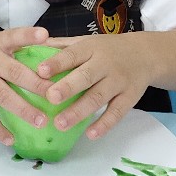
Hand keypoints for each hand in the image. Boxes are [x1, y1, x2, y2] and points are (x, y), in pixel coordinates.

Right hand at [0, 27, 53, 144]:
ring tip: (41, 122)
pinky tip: (11, 140)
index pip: (14, 36)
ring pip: (3, 96)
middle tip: (56, 95)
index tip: (44, 35)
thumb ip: (18, 48)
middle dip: (37, 84)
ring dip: (23, 110)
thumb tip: (54, 53)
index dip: (29, 35)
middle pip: (15, 72)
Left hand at [34, 32, 156, 139]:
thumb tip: (29, 46)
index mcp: (91, 48)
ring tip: (60, 124)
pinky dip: (105, 124)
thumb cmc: (107, 50)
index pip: (72, 54)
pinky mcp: (130, 97)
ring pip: (99, 97)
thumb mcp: (86, 41)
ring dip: (80, 111)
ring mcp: (119, 81)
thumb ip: (61, 46)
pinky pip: (117, 112)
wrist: (146, 54)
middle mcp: (105, 64)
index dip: (57, 63)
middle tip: (50, 98)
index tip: (40, 71)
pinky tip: (90, 134)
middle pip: (86, 76)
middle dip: (68, 87)